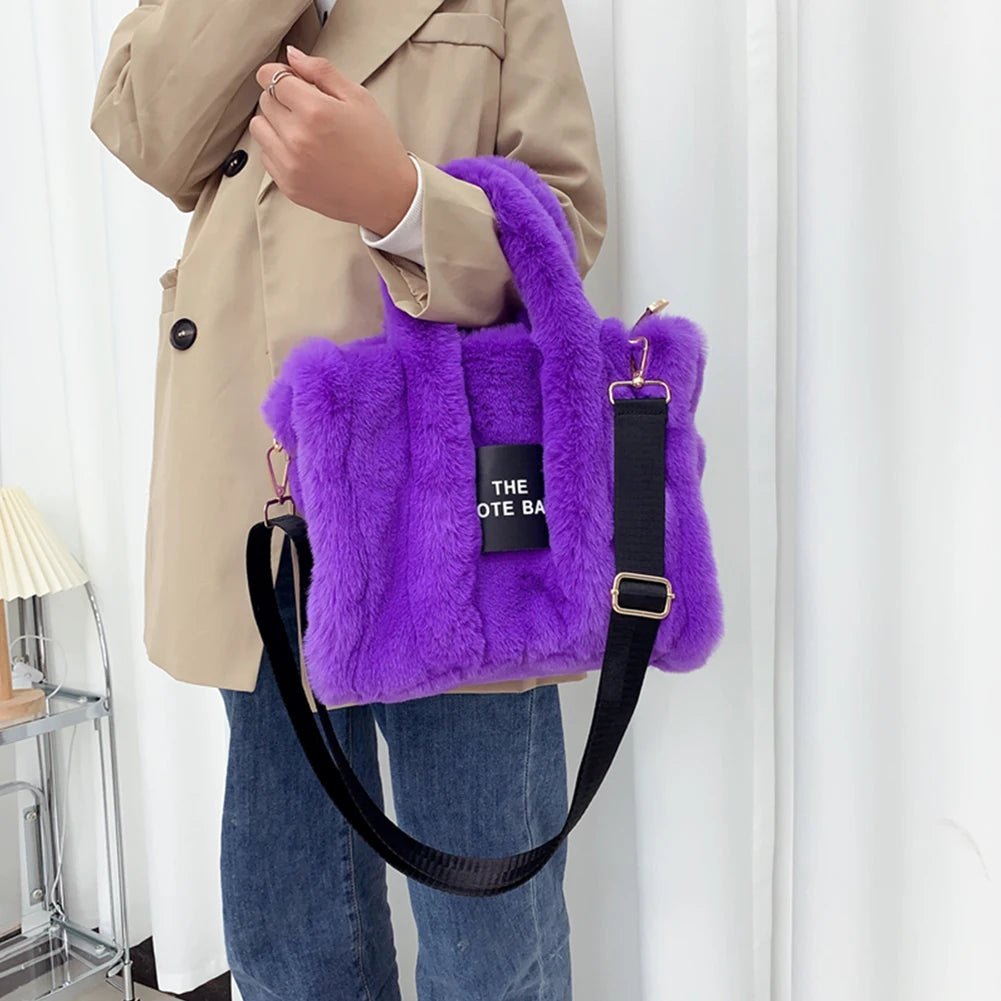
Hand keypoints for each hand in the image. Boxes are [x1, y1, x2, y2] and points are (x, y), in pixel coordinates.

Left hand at [251, 46, 417, 234]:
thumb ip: (322, 71)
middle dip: (282, 98)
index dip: (280, 74)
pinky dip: (278, 149)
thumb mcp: (359, 98)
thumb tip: (292, 56)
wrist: (388, 196)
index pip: (270, 77)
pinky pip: (266, 155)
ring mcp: (290, 165)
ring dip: (275, 123)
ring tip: (303, 131)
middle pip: (265, 100)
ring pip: (260, 127)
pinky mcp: (288, 185)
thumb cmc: (378, 147)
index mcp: (315, 111)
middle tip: (308, 110)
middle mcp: (297, 138)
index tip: (292, 80)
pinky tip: (304, 152)